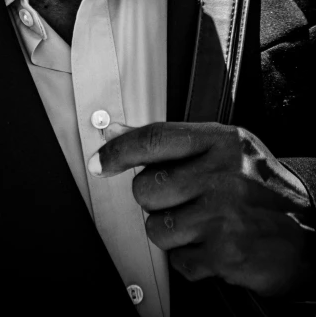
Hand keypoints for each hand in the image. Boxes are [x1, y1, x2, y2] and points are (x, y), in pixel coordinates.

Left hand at [87, 122, 315, 296]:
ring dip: (172, 233)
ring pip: (156, 228)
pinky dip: (191, 261)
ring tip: (201, 226)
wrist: (312, 239)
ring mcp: (224, 214)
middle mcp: (222, 173)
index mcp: (221, 142)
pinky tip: (214, 248)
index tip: (100, 162)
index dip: (118, 151)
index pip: (153, 138)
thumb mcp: (229, 152)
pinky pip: (179, 262)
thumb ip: (175, 144)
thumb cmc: (265, 192)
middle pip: (146, 188)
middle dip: (155, 201)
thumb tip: (118, 132)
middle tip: (182, 202)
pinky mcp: (225, 253)